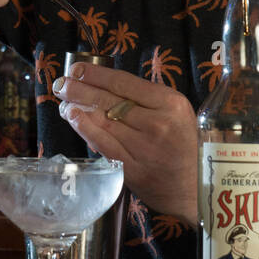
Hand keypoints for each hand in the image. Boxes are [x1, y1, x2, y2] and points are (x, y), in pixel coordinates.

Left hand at [51, 61, 198, 223]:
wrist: (197, 188)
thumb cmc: (186, 146)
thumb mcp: (178, 113)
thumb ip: (148, 100)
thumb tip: (108, 85)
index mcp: (171, 103)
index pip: (124, 82)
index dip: (96, 74)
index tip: (78, 69)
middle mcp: (157, 123)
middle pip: (109, 100)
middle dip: (80, 88)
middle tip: (62, 82)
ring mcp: (143, 147)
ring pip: (102, 120)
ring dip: (78, 106)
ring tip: (63, 98)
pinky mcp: (132, 168)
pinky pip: (103, 143)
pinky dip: (84, 128)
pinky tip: (73, 117)